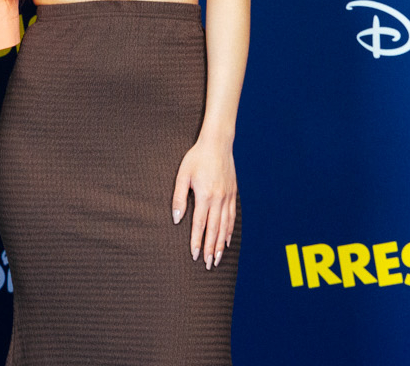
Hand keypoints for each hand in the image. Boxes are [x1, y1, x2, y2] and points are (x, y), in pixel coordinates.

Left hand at [171, 135, 237, 268]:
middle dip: (210, 249)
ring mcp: (228, 197)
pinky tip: (227, 241)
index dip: (197, 242)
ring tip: (217, 259)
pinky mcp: (233, 194)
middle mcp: (218, 199)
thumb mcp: (182, 175)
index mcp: (205, 196)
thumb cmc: (196, 158)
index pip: (199, 225)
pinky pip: (232, 217)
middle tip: (208, 265)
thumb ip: (179, 197)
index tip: (194, 255)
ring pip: (224, 226)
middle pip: (214, 230)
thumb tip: (176, 219)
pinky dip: (229, 231)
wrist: (217, 144)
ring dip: (221, 244)